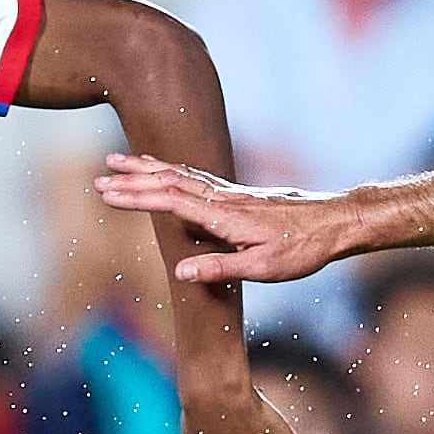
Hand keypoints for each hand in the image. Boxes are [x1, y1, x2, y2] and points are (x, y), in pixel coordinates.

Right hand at [94, 155, 360, 285]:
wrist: (334, 222)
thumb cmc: (302, 248)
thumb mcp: (263, 269)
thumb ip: (220, 269)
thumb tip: (179, 272)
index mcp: (225, 216)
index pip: (170, 201)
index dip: (136, 198)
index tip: (106, 195)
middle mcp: (223, 198)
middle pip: (169, 181)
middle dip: (132, 179)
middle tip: (98, 177)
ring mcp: (230, 193)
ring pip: (180, 174)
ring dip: (147, 168)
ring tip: (118, 162)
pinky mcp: (237, 194)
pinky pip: (194, 176)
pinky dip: (170, 170)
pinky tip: (162, 170)